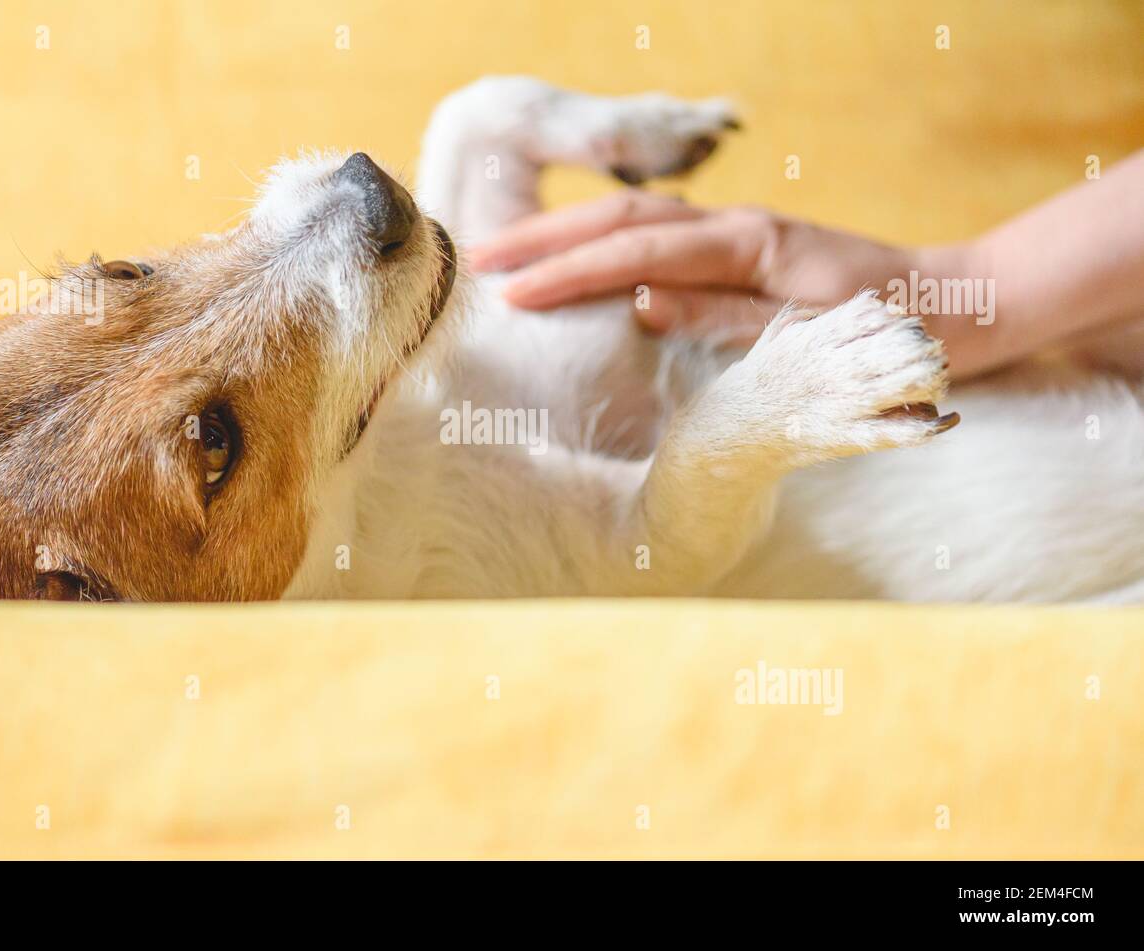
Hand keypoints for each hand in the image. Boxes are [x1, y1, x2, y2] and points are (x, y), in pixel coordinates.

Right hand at [471, 190, 985, 373]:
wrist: (953, 303)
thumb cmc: (890, 329)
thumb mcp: (810, 336)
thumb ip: (723, 317)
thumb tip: (639, 304)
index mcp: (750, 246)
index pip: (638, 252)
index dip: (570, 271)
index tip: (513, 291)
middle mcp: (736, 226)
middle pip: (621, 216)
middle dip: (547, 238)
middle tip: (480, 259)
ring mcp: (736, 230)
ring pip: (633, 216)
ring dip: (568, 233)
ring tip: (510, 254)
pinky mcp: (739, 244)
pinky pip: (656, 233)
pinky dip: (605, 240)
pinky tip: (577, 256)